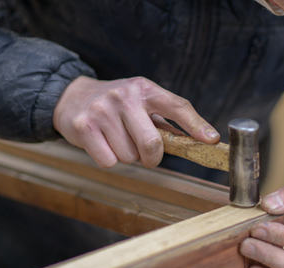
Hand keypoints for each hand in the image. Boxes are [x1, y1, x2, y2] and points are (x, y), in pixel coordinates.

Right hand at [53, 76, 219, 167]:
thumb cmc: (116, 105)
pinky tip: (103, 144)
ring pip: (130, 156)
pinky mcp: (83, 127)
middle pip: (152, 144)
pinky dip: (109, 159)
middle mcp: (124, 97)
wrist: (71, 96)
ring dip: (128, 156)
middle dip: (152, 157)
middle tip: (145, 154)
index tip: (212, 140)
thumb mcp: (142, 102)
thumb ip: (168, 120)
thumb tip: (202, 139)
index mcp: (144, 89)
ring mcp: (102, 111)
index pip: (177, 106)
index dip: (197, 125)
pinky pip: (109, 161)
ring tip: (117, 140)